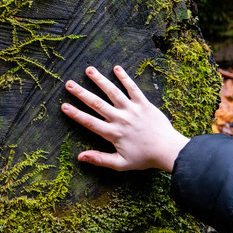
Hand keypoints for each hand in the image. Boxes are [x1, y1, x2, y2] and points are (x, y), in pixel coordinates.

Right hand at [61, 66, 188, 172]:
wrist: (169, 150)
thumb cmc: (144, 158)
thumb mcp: (120, 164)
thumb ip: (100, 159)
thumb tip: (80, 157)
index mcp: (113, 133)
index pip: (90, 122)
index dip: (76, 114)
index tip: (64, 106)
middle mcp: (121, 119)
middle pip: (97, 103)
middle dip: (81, 93)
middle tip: (69, 84)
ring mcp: (132, 110)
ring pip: (113, 92)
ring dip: (100, 80)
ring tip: (89, 70)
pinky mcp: (144, 104)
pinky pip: (133, 88)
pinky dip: (125, 78)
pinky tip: (116, 68)